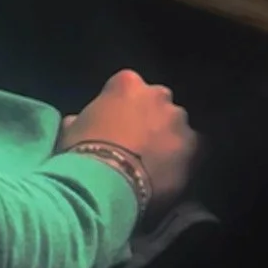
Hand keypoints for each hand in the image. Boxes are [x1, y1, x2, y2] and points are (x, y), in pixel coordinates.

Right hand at [60, 70, 197, 207]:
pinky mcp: (195, 146)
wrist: (103, 184)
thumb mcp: (70, 130)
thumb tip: (77, 122)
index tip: (115, 126)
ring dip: (170, 139)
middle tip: (138, 145)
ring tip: (157, 164)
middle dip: (151, 119)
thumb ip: (80, 119)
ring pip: (178, 126)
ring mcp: (179, 120)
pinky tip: (175, 174)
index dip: (122, 108)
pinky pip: (196, 150)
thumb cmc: (81, 154)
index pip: (128, 87)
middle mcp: (158, 95)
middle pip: (158, 103)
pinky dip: (187, 158)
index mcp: (126, 83)